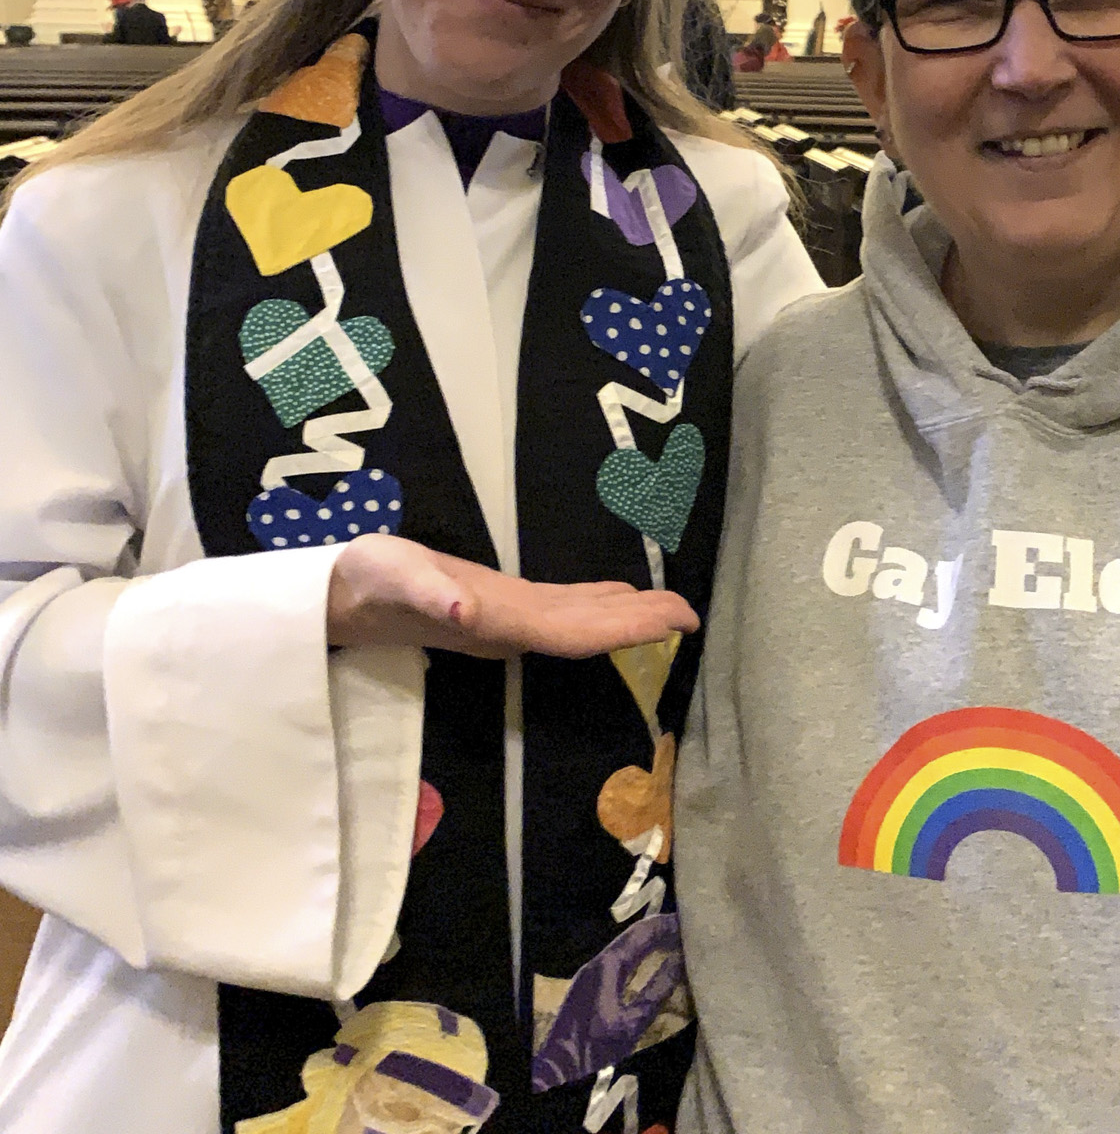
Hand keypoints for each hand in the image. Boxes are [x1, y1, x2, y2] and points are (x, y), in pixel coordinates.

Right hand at [325, 534, 697, 657]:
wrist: (336, 599)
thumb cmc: (366, 581)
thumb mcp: (393, 577)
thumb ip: (429, 593)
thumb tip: (464, 608)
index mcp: (499, 623)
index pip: (577, 633)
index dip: (628, 630)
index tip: (674, 625)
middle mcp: (511, 629)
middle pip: (588, 633)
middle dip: (641, 627)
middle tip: (692, 616)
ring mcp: (507, 621)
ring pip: (579, 624)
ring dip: (626, 618)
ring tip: (672, 610)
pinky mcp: (499, 607)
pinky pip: (560, 610)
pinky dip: (596, 604)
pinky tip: (619, 597)